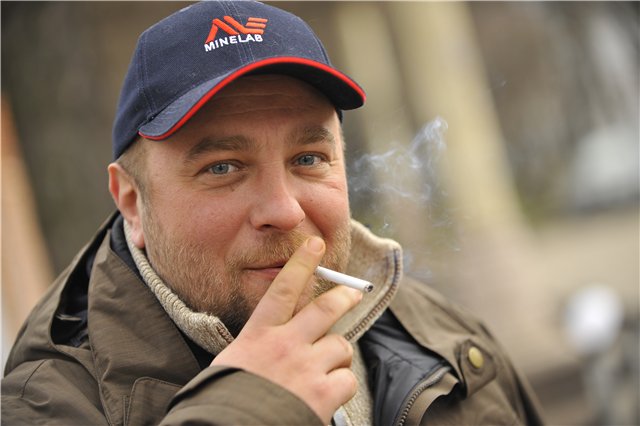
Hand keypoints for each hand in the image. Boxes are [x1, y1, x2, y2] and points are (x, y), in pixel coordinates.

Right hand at [211, 236, 362, 423]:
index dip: (302, 264)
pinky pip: (347, 378)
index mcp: (259, 335)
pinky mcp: (323, 393)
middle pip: (324, 309)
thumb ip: (256, 345)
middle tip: (352, 293)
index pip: (283, 289)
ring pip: (340, 346)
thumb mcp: (231, 362)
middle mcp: (286, 345)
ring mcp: (307, 367)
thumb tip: (271, 340)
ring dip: (337, 355)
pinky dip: (341, 384)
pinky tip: (327, 393)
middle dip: (343, 297)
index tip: (315, 245)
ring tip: (326, 368)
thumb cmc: (225, 399)